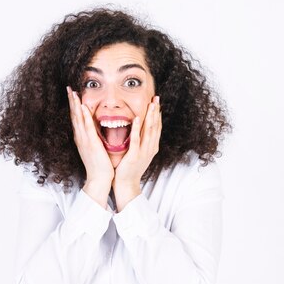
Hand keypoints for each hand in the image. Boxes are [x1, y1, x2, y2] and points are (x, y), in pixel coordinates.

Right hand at [67, 86, 113, 205]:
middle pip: (74, 115)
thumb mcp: (94, 147)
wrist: (99, 179)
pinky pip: (87, 127)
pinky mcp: (91, 143)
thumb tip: (94, 128)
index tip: (72, 93)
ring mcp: (84, 140)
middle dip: (71, 101)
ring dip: (75, 105)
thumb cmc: (99, 164)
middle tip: (68, 88)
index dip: (73, 105)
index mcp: (81, 138)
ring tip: (73, 93)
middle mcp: (80, 137)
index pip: (76, 118)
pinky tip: (82, 107)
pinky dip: (84, 116)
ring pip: (78, 119)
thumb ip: (92, 137)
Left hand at [113, 95, 161, 210]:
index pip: (157, 127)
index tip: (157, 102)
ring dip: (150, 117)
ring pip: (149, 131)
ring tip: (152, 104)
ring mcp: (144, 152)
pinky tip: (138, 118)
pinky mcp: (135, 156)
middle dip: (156, 111)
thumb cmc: (129, 168)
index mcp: (152, 147)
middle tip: (157, 98)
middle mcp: (151, 148)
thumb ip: (141, 141)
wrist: (126, 184)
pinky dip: (138, 129)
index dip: (157, 114)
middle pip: (155, 126)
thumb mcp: (138, 152)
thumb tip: (140, 128)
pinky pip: (137, 140)